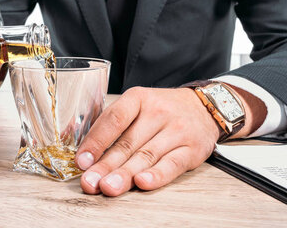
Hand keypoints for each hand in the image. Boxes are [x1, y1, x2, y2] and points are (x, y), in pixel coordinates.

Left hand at [74, 86, 220, 196]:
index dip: (96, 141)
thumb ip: (112, 124)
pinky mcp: (192, 149)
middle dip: (106, 165)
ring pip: (146, 155)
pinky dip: (157, 175)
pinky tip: (142, 182)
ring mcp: (177, 130)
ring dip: (125, 174)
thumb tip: (84, 151)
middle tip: (90, 182)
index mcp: (138, 98)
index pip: (114, 119)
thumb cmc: (162, 109)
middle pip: (127, 143)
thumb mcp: (137, 105)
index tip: (82, 160)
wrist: (204, 107)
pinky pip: (172, 164)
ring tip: (109, 187)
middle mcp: (158, 112)